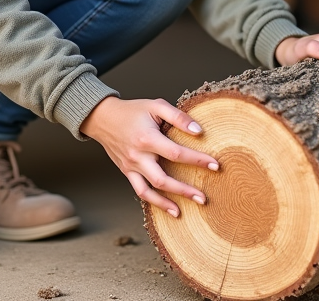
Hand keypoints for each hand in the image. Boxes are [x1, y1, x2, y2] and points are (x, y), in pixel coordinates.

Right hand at [80, 96, 217, 217]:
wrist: (103, 118)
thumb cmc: (133, 111)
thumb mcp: (155, 106)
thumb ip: (178, 117)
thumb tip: (198, 131)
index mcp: (147, 138)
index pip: (176, 153)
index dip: (197, 160)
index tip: (215, 165)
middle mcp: (138, 156)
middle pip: (163, 179)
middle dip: (184, 191)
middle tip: (204, 198)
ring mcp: (131, 167)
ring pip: (150, 191)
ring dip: (167, 204)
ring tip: (183, 212)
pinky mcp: (127, 172)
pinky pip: (140, 191)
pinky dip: (154, 201)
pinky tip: (168, 207)